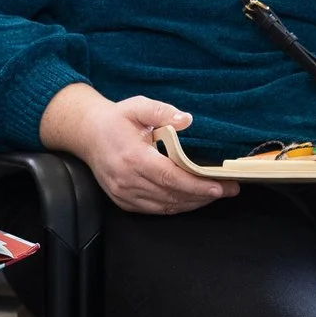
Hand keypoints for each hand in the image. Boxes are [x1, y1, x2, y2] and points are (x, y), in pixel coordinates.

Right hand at [42, 86, 237, 215]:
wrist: (87, 134)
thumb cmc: (116, 120)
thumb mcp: (139, 106)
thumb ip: (163, 112)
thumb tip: (186, 120)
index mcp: (133, 158)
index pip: (170, 178)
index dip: (197, 185)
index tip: (220, 186)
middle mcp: (127, 180)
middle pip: (172, 196)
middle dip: (203, 195)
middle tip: (228, 190)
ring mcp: (124, 193)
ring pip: (165, 206)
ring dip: (192, 203)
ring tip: (214, 194)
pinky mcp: (123, 201)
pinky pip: (155, 210)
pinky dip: (176, 206)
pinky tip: (191, 199)